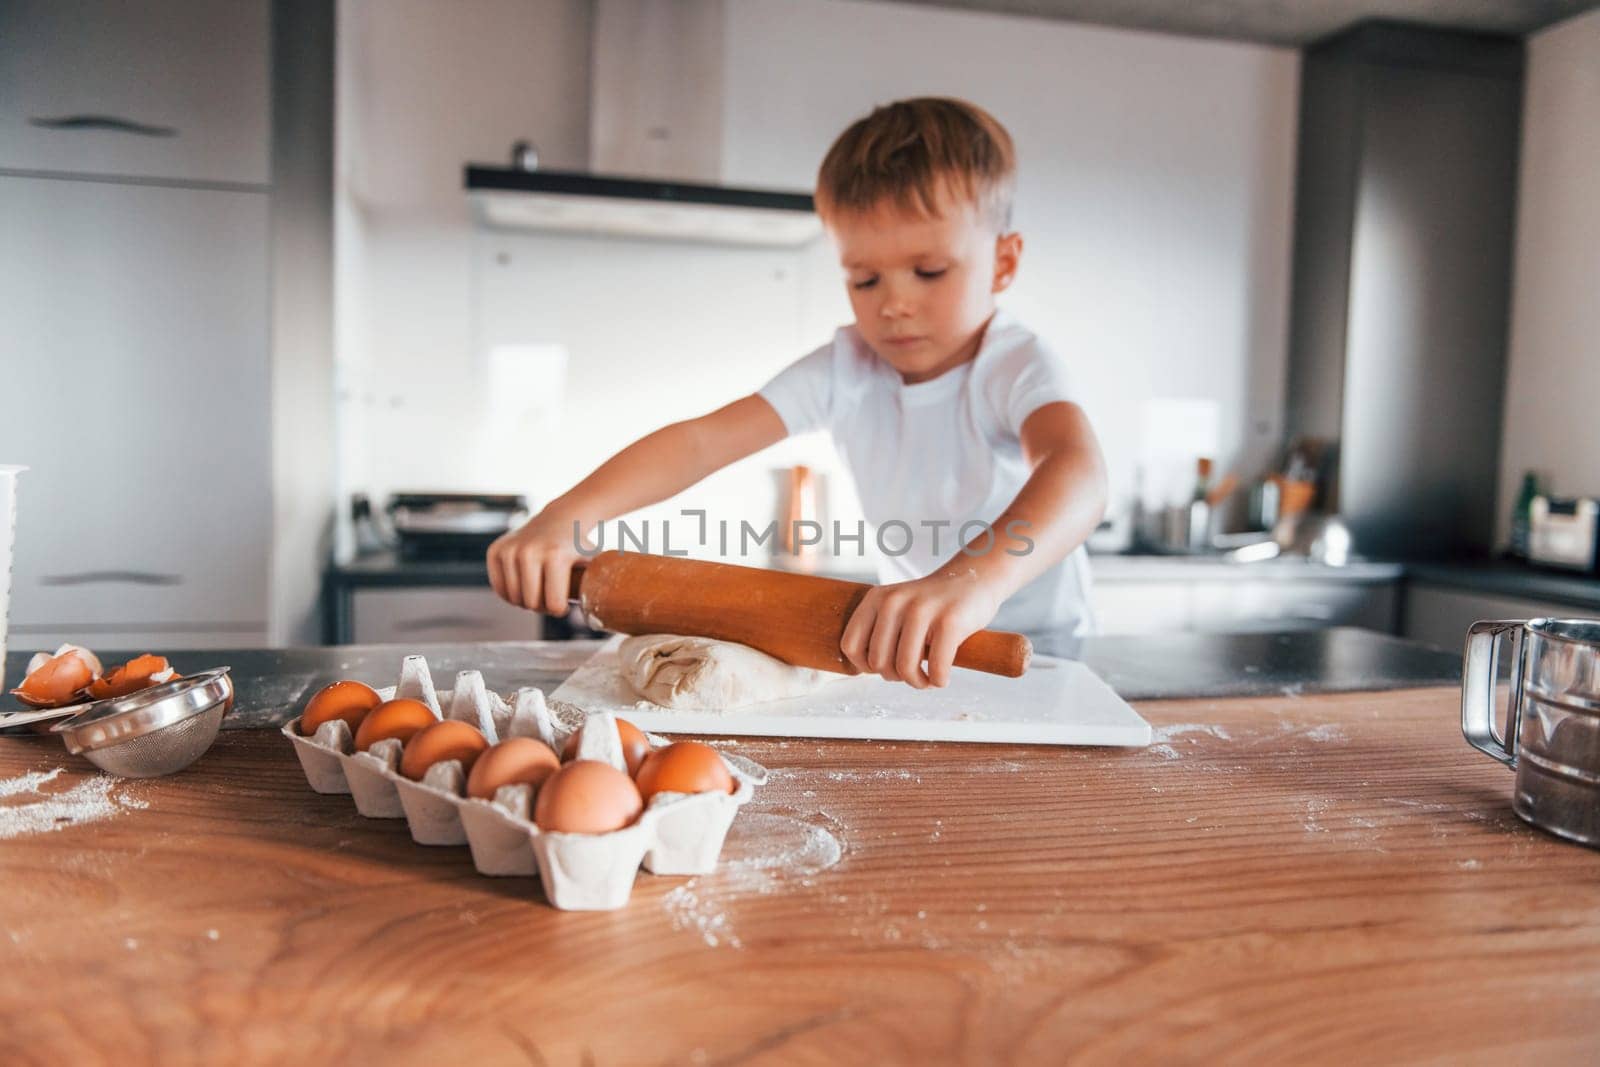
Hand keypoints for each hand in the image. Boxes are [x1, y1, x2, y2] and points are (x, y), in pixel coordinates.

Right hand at [487, 510, 592, 613]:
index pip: (554, 605)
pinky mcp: (495, 551)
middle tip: (552, 597)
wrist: (561, 519)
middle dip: (543, 606)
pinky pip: (499, 589)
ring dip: (527, 601)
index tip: (565, 604)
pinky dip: (510, 594)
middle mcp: (529, 551)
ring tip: (540, 591)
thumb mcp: (595, 563)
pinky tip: (524, 586)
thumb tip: (608, 605)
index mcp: (556, 555)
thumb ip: (602, 583)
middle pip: (532, 604)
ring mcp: (509, 550)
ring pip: (514, 599)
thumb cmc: (579, 547)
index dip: (561, 609)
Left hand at [839, 569, 1003, 688]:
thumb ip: (876, 632)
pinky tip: (942, 676)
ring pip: (905, 668)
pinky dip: (939, 680)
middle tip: (912, 672)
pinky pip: (936, 668)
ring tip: (927, 679)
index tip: (885, 667)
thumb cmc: (932, 605)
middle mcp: (895, 601)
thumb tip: (857, 671)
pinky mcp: (950, 622)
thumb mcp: (895, 608)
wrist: (973, 578)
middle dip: (895, 677)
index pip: (850, 645)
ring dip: (917, 683)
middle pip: (878, 662)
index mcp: (876, 599)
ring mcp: (922, 610)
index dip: (865, 666)